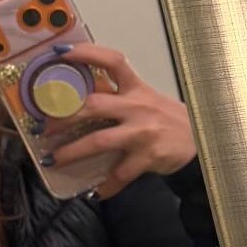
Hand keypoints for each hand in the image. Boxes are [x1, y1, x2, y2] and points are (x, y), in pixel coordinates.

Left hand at [42, 42, 196, 197]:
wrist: (201, 141)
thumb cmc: (168, 120)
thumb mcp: (146, 100)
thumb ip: (118, 98)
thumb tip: (81, 100)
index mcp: (136, 88)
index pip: (111, 61)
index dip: (85, 53)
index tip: (60, 53)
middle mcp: (137, 106)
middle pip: (94, 104)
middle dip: (64, 116)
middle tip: (44, 126)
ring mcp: (142, 132)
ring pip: (99, 141)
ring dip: (72, 151)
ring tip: (54, 159)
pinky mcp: (147, 157)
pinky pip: (120, 174)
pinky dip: (106, 186)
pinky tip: (96, 193)